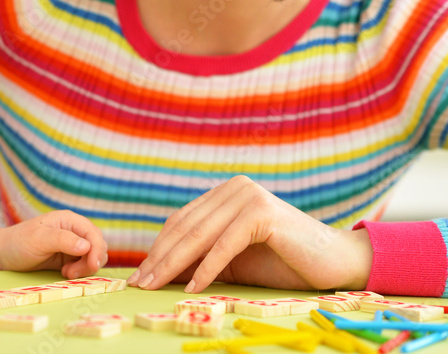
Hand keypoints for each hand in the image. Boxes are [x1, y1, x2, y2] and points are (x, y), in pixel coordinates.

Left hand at [0, 210, 107, 278]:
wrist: (3, 254)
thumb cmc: (18, 242)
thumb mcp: (39, 239)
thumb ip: (63, 240)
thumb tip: (87, 245)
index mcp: (68, 220)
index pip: (93, 234)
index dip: (97, 249)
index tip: (92, 265)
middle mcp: (73, 231)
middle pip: (97, 246)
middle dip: (90, 262)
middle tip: (71, 273)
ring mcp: (71, 245)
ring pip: (92, 258)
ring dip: (84, 269)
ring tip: (66, 273)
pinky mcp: (68, 258)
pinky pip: (83, 266)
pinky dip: (79, 272)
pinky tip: (65, 273)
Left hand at [127, 175, 373, 293]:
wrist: (337, 263)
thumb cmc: (282, 263)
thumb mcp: (232, 260)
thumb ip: (201, 259)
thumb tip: (158, 274)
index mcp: (224, 193)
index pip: (181, 222)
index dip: (158, 249)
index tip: (139, 275)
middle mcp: (234, 188)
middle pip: (185, 228)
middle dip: (159, 258)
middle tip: (138, 283)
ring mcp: (248, 196)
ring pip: (199, 235)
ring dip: (173, 264)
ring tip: (155, 286)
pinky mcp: (262, 213)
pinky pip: (225, 245)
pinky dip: (207, 269)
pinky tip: (192, 288)